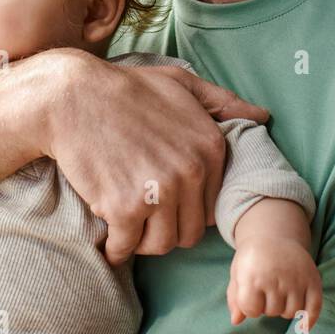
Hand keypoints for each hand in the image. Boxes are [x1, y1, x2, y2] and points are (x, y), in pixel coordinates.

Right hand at [41, 49, 270, 265]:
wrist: (71, 96)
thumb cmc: (125, 89)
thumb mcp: (181, 83)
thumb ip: (222, 102)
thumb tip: (263, 116)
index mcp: (209, 146)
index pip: (210, 207)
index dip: (185, 208)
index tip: (163, 202)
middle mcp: (191, 172)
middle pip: (189, 232)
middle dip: (166, 229)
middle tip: (142, 217)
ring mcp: (159, 191)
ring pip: (162, 245)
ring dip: (142, 242)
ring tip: (126, 225)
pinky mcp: (124, 208)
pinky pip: (126, 248)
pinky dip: (115, 249)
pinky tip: (107, 237)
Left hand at [226, 237, 322, 329]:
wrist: (274, 235)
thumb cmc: (253, 258)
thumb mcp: (238, 273)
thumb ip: (235, 298)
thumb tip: (235, 321)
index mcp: (252, 276)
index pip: (251, 310)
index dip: (249, 307)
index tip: (250, 296)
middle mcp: (275, 278)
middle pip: (271, 312)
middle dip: (267, 306)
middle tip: (267, 289)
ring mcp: (296, 279)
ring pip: (291, 312)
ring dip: (285, 309)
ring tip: (280, 294)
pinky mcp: (312, 279)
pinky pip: (314, 308)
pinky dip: (308, 320)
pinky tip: (303, 325)